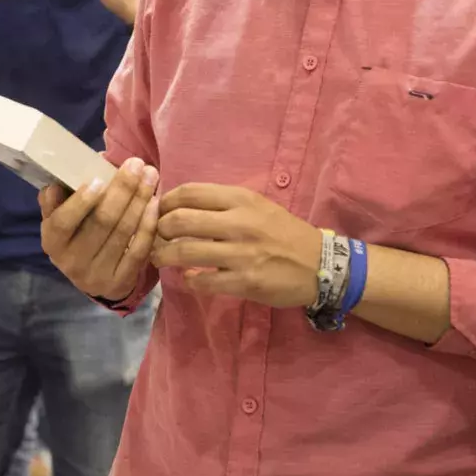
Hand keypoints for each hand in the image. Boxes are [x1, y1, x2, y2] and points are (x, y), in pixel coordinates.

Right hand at [39, 157, 160, 301]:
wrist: (92, 277)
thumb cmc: (76, 235)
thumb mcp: (60, 219)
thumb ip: (56, 201)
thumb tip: (55, 186)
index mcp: (53, 242)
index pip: (63, 222)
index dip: (80, 202)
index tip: (100, 179)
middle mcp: (72, 262)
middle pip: (101, 222)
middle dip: (123, 189)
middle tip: (138, 164)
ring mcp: (97, 275)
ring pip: (124, 232)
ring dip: (140, 200)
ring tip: (150, 176)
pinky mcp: (120, 282)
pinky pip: (139, 249)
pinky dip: (149, 224)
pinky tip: (155, 203)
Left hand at [153, 185, 322, 307]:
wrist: (320, 264)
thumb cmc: (284, 232)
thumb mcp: (257, 206)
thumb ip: (222, 205)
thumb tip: (180, 207)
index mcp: (241, 199)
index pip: (189, 193)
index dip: (165, 202)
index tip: (158, 212)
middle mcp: (239, 223)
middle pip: (180, 221)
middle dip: (158, 230)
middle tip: (155, 237)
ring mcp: (242, 254)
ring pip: (185, 252)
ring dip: (164, 257)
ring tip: (159, 259)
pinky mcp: (246, 281)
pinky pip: (204, 282)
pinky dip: (190, 281)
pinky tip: (189, 278)